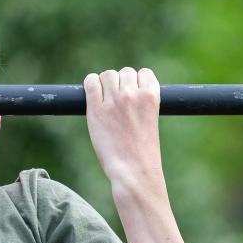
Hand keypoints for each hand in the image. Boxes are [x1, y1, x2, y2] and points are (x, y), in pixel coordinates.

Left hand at [83, 67, 163, 188]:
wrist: (133, 170)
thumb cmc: (143, 151)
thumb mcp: (151, 120)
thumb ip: (142, 101)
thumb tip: (125, 86)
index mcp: (151, 97)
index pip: (144, 73)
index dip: (138, 82)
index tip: (134, 94)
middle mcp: (132, 94)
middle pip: (124, 72)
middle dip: (122, 83)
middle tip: (119, 102)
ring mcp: (113, 100)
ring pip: (107, 75)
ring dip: (106, 84)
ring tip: (107, 101)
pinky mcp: (96, 108)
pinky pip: (90, 82)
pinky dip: (91, 84)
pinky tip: (94, 96)